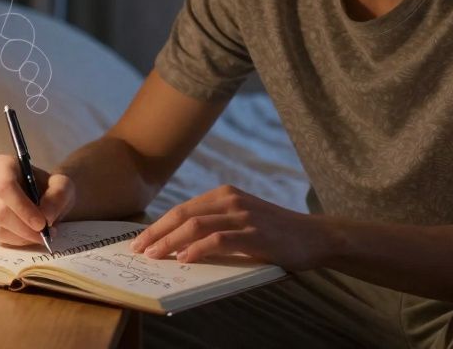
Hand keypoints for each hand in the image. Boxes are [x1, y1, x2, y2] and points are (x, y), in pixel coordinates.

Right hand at [0, 154, 75, 246]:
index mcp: (4, 164)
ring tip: (40, 235)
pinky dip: (14, 240)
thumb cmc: (51, 188)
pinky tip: (28, 236)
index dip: (22, 207)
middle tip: (44, 234)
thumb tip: (46, 216)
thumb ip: (58, 196)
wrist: (44, 197)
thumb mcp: (64, 186)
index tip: (41, 223)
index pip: (4, 185)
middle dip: (24, 227)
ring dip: (21, 236)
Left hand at [129, 185, 326, 270]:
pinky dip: (197, 249)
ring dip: (170, 242)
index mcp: (225, 194)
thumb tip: (179, 245)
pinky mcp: (254, 234)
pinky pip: (218, 240)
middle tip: (138, 250)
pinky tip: (184, 259)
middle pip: (182, 215)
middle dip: (156, 233)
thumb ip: (216, 225)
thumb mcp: (242, 219)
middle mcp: (231, 200)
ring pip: (195, 226)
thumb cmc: (275, 232)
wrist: (314, 236)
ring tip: (154, 256)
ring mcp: (243, 216)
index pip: (182, 209)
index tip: (139, 240)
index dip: (158, 225)